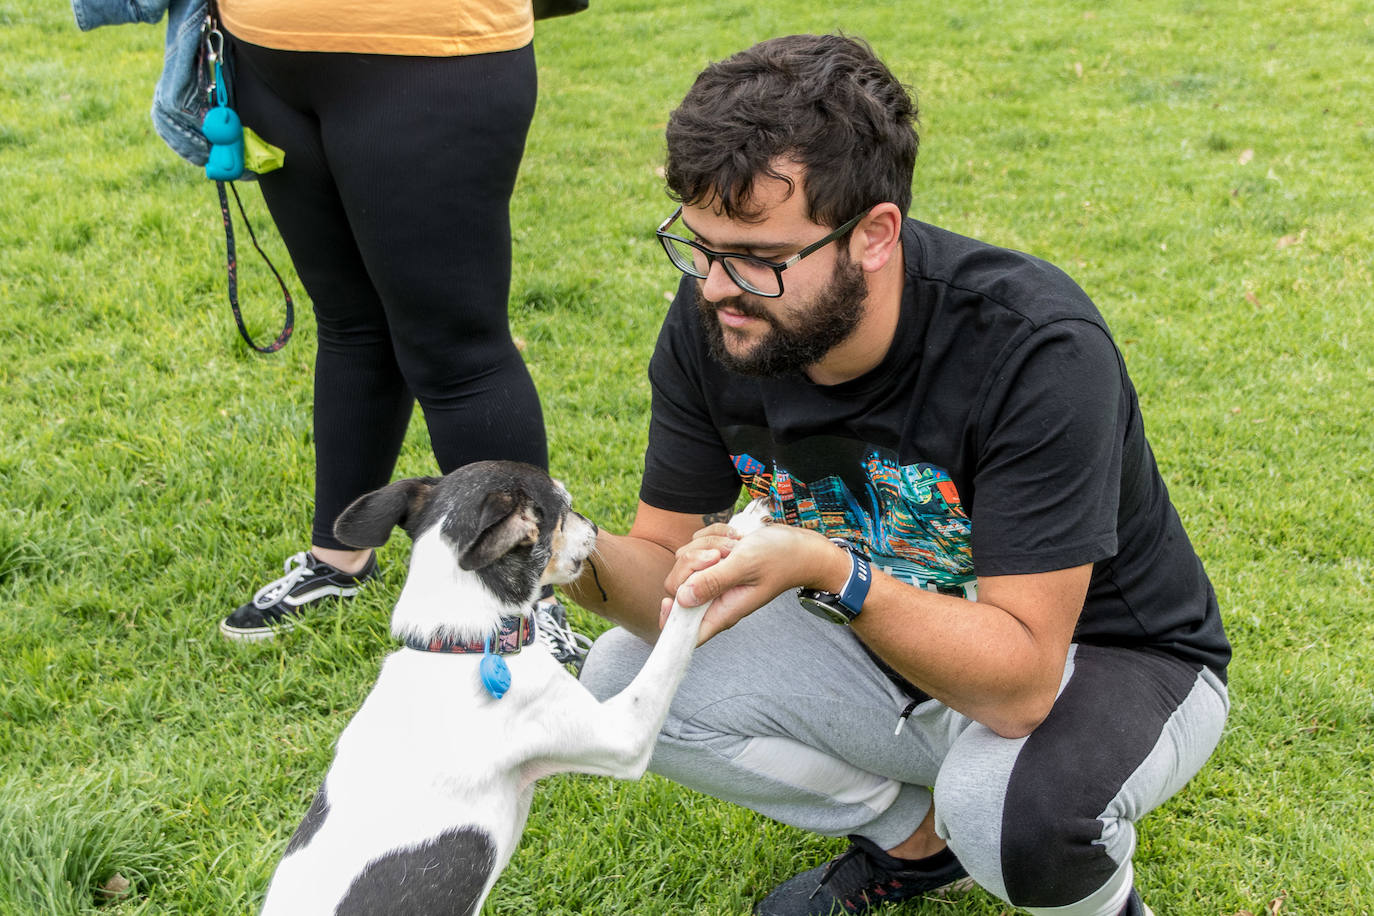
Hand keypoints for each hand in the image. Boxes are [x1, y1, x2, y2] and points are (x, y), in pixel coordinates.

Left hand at [658, 522, 845, 642]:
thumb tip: (682, 599)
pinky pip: (697, 544)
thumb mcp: (746, 565)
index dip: (670, 621)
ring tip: (734, 546)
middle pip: (677, 586)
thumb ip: (713, 581)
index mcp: (723, 610)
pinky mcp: (714, 560)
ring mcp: (714, 577)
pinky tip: (733, 538)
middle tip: (719, 555)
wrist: (800, 545)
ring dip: (707, 544)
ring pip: (685, 560)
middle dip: (693, 563)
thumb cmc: (780, 558)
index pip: (686, 632)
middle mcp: (715, 598)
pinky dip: (712, 535)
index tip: (670, 599)